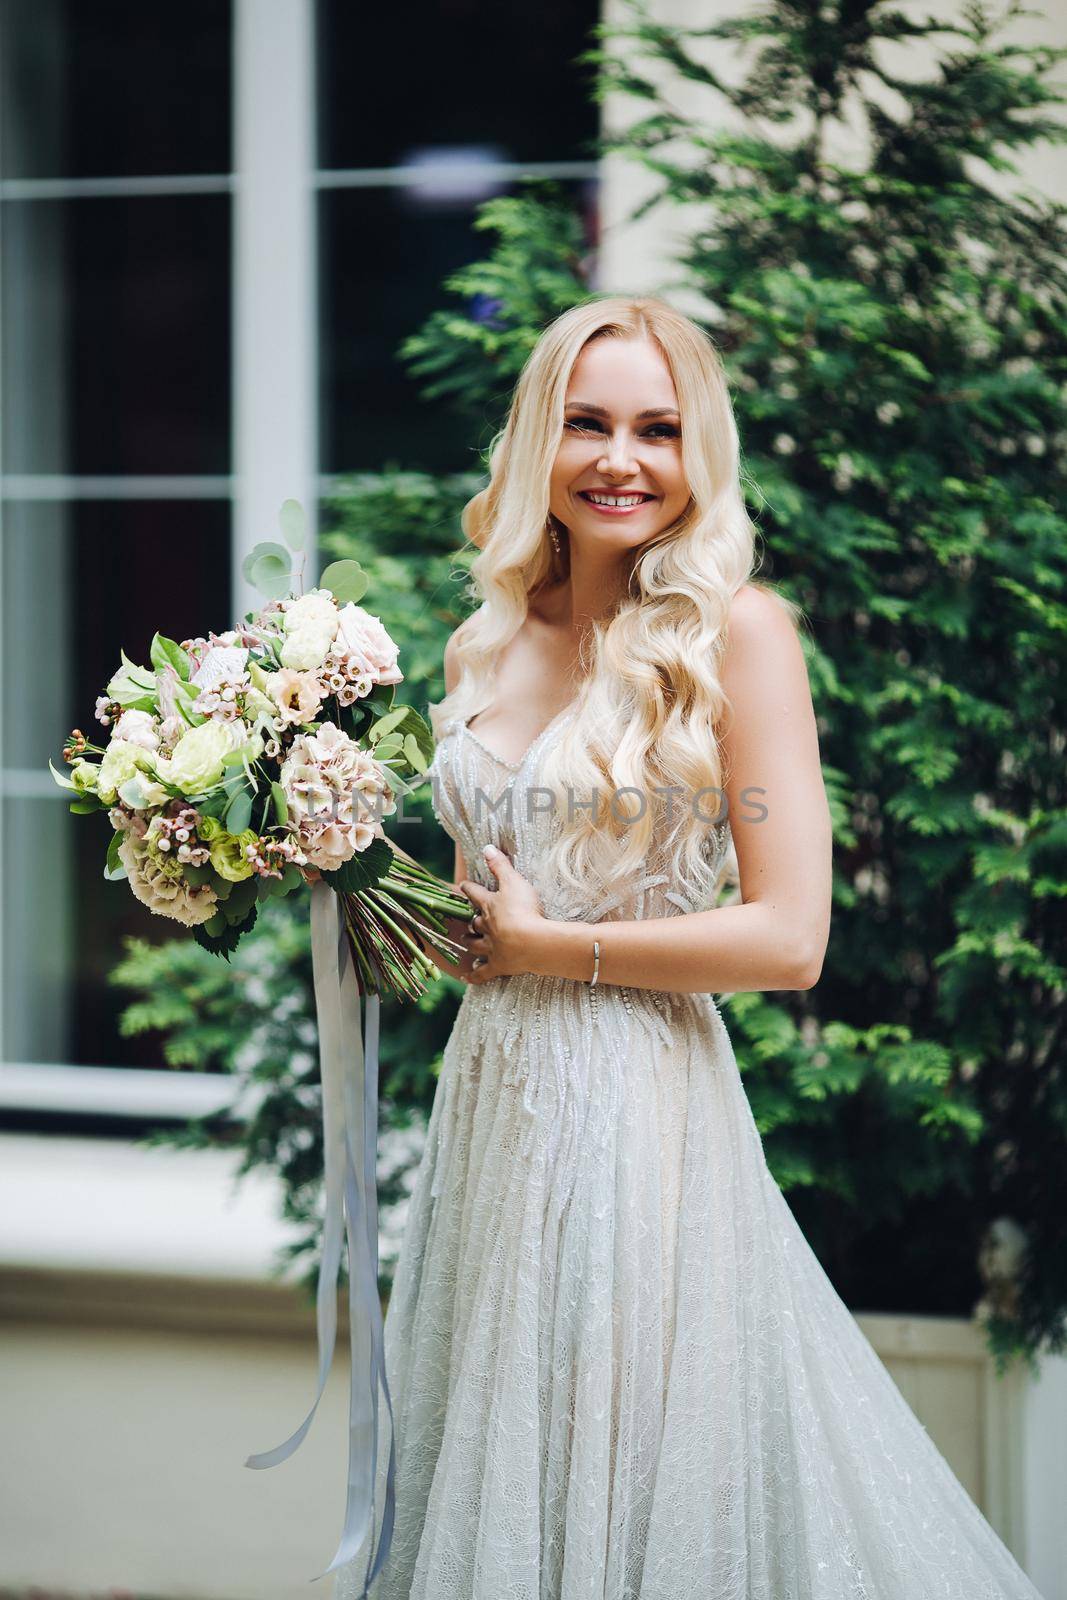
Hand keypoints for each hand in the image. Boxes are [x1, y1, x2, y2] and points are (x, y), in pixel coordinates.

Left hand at [458, 844, 547, 983]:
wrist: (532, 941)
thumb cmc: (524, 909)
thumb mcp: (514, 882)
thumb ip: (500, 865)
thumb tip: (486, 847)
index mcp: (489, 906)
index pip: (475, 894)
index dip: (469, 888)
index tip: (463, 885)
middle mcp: (486, 927)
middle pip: (474, 923)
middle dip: (471, 921)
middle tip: (469, 920)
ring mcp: (491, 948)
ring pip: (475, 946)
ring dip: (470, 943)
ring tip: (466, 942)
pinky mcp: (498, 966)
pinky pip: (483, 973)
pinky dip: (474, 975)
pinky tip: (468, 977)